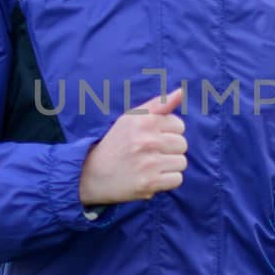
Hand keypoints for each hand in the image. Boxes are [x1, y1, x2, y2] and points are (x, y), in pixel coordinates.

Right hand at [79, 85, 186, 204]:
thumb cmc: (116, 143)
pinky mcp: (149, 183)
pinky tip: (151, 177)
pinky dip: (166, 181)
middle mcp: (147, 140)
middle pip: (182, 144)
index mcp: (144, 121)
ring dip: (168, 166)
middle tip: (149, 154)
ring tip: (150, 166)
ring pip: (181, 162)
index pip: (179, 125)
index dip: (167, 133)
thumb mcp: (132, 118)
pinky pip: (177, 179)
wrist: (92, 174)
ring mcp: (148, 163)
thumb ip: (159, 104)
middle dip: (169, 150)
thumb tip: (181, 91)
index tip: (151, 138)